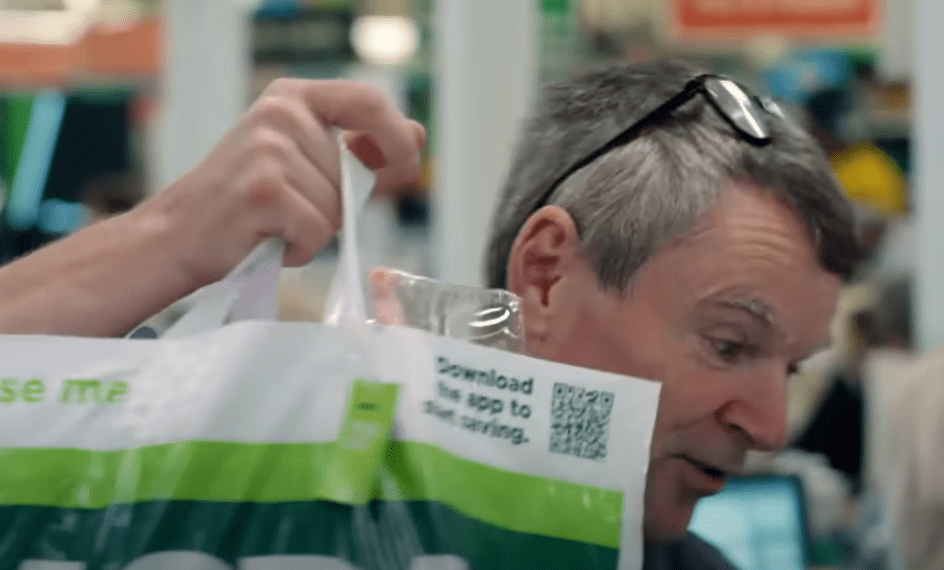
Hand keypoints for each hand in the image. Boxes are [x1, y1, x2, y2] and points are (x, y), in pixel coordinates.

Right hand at [141, 78, 424, 288]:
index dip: (399, 138)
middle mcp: (280, 114)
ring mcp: (269, 149)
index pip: (370, 102)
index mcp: (292, 98)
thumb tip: (418, 133)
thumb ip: (360, 148)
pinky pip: (318, 232)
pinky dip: (301, 249)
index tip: (408, 167)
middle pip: (354, 173)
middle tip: (293, 210)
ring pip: (338, 208)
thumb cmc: (246, 204)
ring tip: (275, 224)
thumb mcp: (305, 161)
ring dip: (315, 231)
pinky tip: (268, 238)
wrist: (179, 235)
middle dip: (337, 206)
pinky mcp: (264, 189)